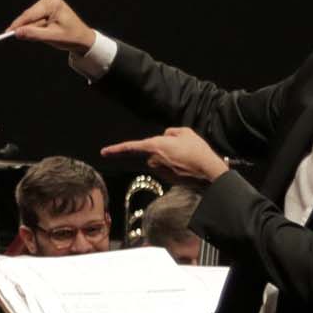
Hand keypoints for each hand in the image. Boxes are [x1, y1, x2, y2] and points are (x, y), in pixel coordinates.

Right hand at [7, 0, 97, 54]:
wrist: (82, 38)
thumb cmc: (71, 36)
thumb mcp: (52, 37)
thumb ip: (34, 34)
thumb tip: (17, 33)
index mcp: (52, 3)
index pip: (30, 14)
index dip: (18, 25)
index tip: (7, 33)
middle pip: (29, 17)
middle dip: (28, 29)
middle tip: (28, 38)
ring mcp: (47, 3)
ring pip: (30, 20)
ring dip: (34, 30)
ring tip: (48, 36)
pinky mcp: (45, 9)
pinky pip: (34, 20)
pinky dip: (36, 28)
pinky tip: (46, 32)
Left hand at [100, 127, 229, 184]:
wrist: (208, 172)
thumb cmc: (197, 150)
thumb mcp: (185, 132)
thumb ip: (171, 132)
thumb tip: (165, 136)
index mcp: (155, 146)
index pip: (131, 146)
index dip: (116, 149)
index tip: (103, 152)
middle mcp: (154, 160)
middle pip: (152, 152)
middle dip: (162, 150)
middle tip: (182, 148)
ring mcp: (160, 171)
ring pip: (160, 161)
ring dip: (170, 158)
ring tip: (187, 157)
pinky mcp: (167, 180)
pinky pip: (167, 168)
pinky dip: (175, 166)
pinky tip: (187, 164)